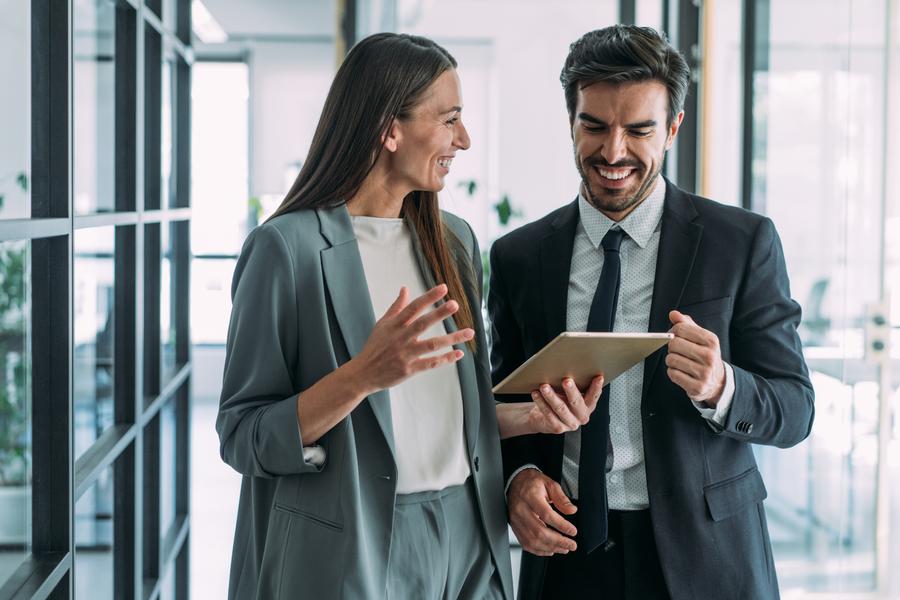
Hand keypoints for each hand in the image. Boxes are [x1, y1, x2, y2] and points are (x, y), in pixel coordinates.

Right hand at [351, 285, 473, 394]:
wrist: (363, 373)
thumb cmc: (374, 347)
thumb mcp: (382, 324)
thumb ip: (396, 306)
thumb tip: (405, 288)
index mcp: (394, 325)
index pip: (414, 307)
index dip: (429, 297)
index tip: (443, 288)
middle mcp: (400, 338)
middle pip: (423, 323)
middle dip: (439, 313)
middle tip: (455, 304)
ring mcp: (405, 354)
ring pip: (432, 344)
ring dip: (452, 338)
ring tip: (469, 332)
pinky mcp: (409, 370)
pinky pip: (431, 363)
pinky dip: (445, 359)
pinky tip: (459, 353)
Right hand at [507, 469, 577, 555]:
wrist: (515, 483)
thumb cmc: (532, 483)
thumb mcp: (549, 484)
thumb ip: (561, 498)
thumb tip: (572, 510)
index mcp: (530, 496)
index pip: (547, 515)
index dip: (561, 525)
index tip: (572, 531)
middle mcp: (521, 510)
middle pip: (539, 531)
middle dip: (558, 541)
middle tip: (571, 545)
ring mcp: (516, 520)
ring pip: (532, 540)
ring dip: (550, 548)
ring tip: (563, 548)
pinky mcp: (514, 527)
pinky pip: (525, 543)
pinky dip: (539, 550)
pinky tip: (550, 550)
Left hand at [527, 376, 604, 433]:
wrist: (544, 419)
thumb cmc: (559, 401)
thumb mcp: (568, 394)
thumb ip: (573, 386)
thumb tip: (568, 369)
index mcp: (588, 406)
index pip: (594, 396)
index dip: (596, 387)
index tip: (598, 377)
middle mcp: (581, 416)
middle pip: (577, 402)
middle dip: (571, 391)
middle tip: (566, 381)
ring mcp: (570, 423)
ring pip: (560, 408)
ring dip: (551, 396)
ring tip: (544, 386)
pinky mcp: (558, 428)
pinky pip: (548, 414)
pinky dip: (541, 402)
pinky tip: (536, 394)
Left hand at [666, 310, 724, 404]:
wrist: (718, 382)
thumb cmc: (705, 355)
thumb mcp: (701, 338)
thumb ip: (687, 324)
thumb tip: (673, 314)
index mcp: (711, 341)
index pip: (681, 329)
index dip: (673, 331)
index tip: (675, 336)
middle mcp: (710, 356)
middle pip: (674, 344)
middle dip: (671, 347)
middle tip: (677, 351)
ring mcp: (704, 373)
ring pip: (671, 359)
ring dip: (671, 360)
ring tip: (680, 362)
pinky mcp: (697, 387)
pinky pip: (672, 374)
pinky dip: (673, 372)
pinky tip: (681, 372)